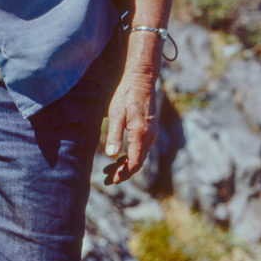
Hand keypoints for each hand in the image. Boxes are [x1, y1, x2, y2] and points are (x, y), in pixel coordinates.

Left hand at [102, 68, 157, 185]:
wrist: (141, 80)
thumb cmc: (126, 94)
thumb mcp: (116, 113)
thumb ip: (115, 134)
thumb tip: (111, 155)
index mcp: (141, 133)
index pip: (134, 162)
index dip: (124, 173)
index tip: (112, 180)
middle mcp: (150, 136)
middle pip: (138, 162)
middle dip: (124, 173)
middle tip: (108, 179)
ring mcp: (152, 133)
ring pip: (140, 156)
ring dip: (126, 165)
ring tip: (110, 170)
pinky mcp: (150, 129)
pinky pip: (142, 148)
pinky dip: (131, 156)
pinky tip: (120, 156)